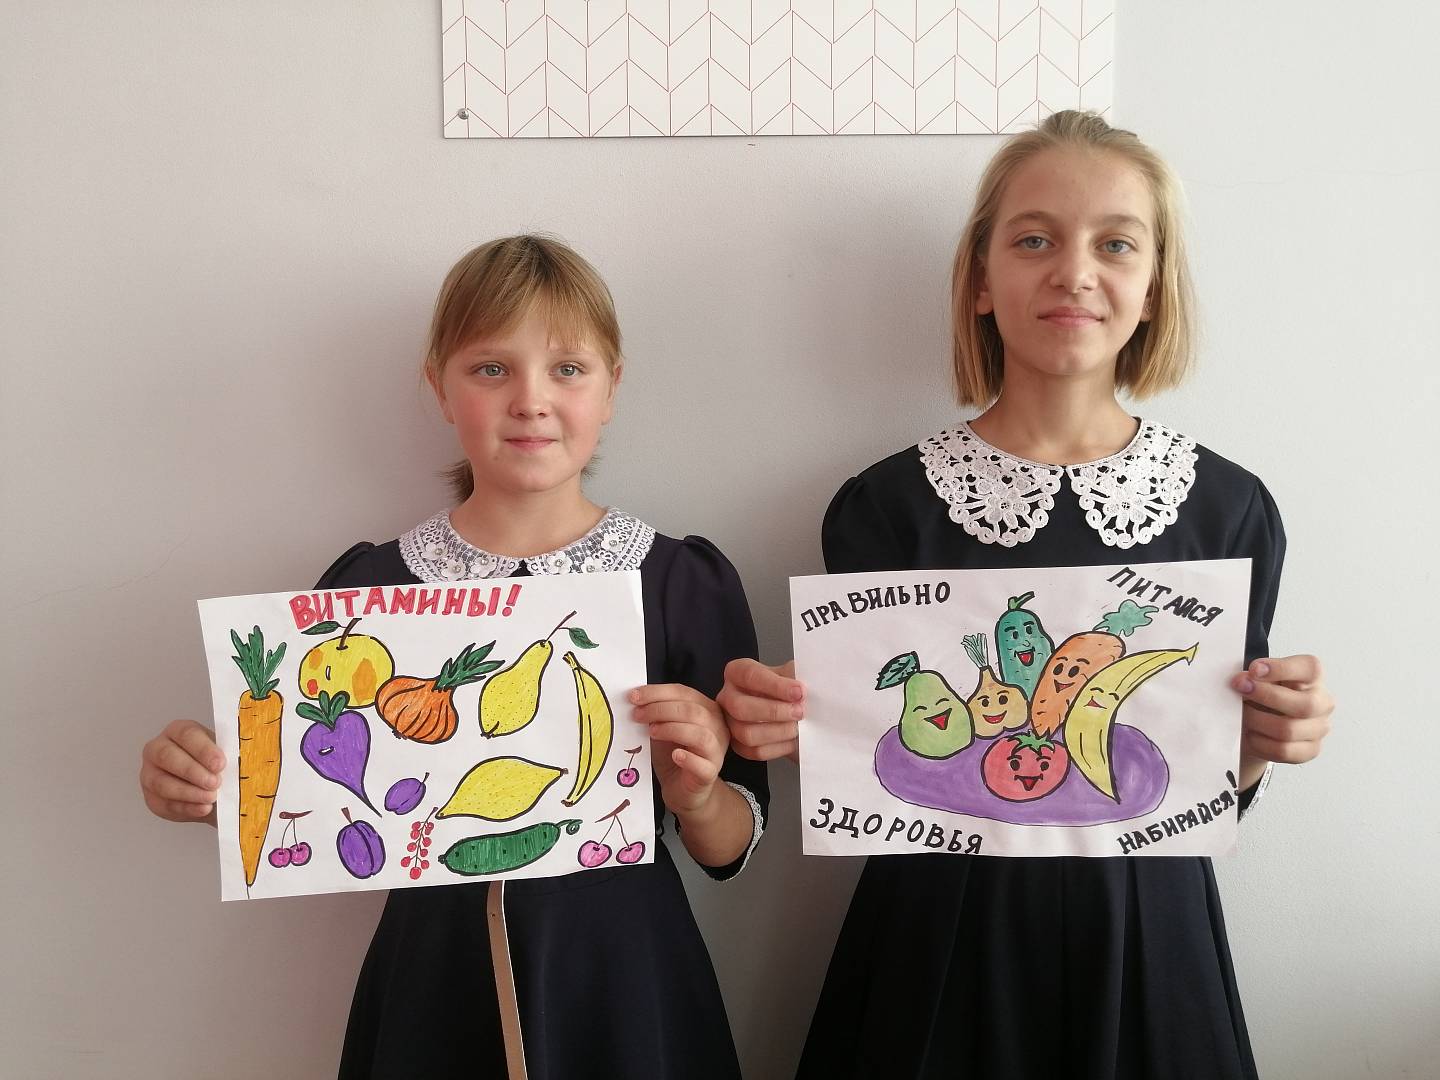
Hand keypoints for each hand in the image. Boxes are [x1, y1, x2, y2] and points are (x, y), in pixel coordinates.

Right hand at [140, 720, 224, 822]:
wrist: (211, 790)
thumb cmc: (217, 765)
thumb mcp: (225, 754)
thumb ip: (231, 754)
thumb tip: (244, 761)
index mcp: (178, 731)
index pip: (186, 734)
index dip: (203, 750)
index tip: (220, 764)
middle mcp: (158, 749)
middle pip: (168, 756)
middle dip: (193, 771)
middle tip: (215, 783)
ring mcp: (150, 773)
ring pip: (162, 783)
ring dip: (189, 792)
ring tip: (211, 798)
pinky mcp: (152, 797)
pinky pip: (165, 803)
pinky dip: (187, 808)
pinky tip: (203, 809)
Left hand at [629, 684, 729, 816]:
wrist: (683, 790)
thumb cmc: (673, 755)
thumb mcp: (663, 729)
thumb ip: (656, 714)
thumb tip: (636, 700)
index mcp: (706, 709)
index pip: (683, 692)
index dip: (657, 692)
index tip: (633, 696)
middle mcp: (717, 727)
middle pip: (692, 711)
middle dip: (660, 709)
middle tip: (637, 715)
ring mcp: (716, 751)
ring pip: (701, 734)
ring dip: (673, 729)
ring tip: (651, 732)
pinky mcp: (710, 773)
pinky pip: (703, 764)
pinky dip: (689, 758)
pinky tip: (675, 755)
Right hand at [717, 658, 803, 762]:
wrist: (797, 712)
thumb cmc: (790, 690)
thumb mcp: (793, 674)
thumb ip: (795, 676)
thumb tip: (801, 687)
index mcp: (738, 672)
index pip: (749, 676)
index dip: (775, 685)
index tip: (799, 692)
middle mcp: (728, 696)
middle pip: (740, 707)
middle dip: (774, 712)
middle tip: (800, 711)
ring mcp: (730, 722)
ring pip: (746, 733)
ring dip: (778, 731)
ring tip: (797, 727)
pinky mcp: (739, 745)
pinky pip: (754, 751)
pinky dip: (778, 747)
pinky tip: (791, 740)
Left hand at [1231, 655, 1333, 779]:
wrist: (1260, 725)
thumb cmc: (1262, 696)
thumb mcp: (1260, 679)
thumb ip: (1255, 676)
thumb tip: (1243, 680)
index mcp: (1312, 678)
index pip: (1310, 668)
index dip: (1282, 668)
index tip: (1254, 669)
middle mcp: (1321, 703)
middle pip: (1305, 705)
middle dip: (1267, 696)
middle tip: (1241, 689)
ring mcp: (1318, 728)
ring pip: (1289, 730)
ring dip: (1257, 721)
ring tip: (1242, 715)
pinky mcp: (1309, 750)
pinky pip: (1282, 750)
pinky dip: (1260, 743)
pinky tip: (1251, 733)